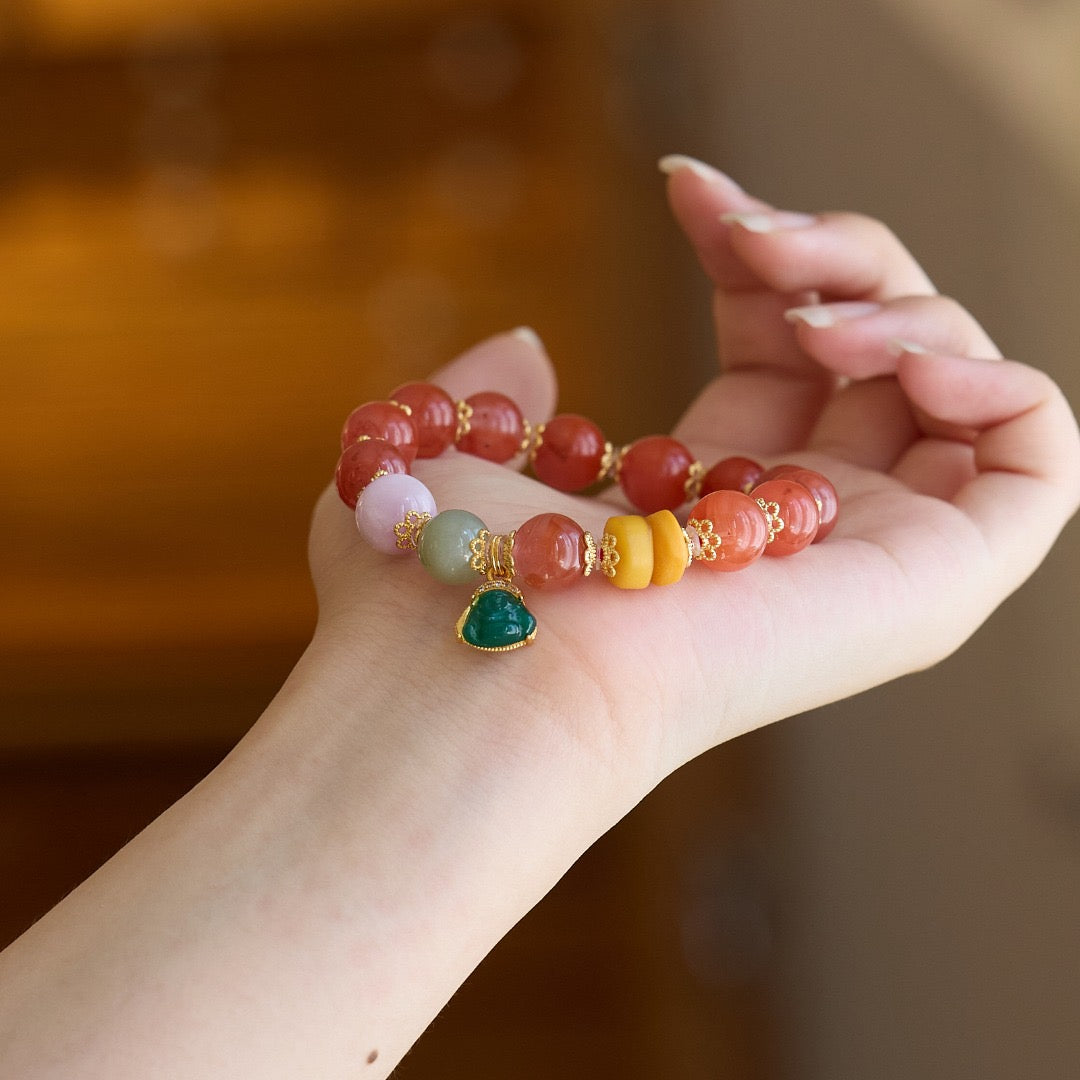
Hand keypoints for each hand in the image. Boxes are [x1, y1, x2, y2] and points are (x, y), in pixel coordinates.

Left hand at [307, 156, 1079, 805]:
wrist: (497, 660)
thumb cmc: (452, 571)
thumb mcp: (453, 452)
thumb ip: (487, 392)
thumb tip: (527, 346)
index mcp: (703, 493)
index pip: (777, 343)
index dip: (753, 249)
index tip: (684, 187)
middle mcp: (796, 523)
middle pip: (876, 345)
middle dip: (829, 251)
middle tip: (748, 235)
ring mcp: (873, 553)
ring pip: (957, 383)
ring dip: (898, 305)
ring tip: (806, 318)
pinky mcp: (939, 582)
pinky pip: (1039, 459)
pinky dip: (998, 378)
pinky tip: (894, 356)